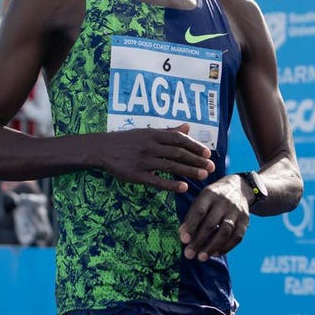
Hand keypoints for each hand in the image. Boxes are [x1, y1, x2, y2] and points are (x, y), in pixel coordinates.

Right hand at [98, 123, 214, 192]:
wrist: (102, 149)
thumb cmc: (127, 140)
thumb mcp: (147, 132)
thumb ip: (168, 131)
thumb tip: (188, 127)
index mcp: (153, 134)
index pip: (178, 139)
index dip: (194, 146)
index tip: (207, 154)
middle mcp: (150, 146)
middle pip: (177, 153)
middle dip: (196, 161)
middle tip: (211, 168)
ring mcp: (143, 161)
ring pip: (170, 166)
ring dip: (189, 171)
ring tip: (203, 176)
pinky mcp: (136, 175)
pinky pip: (156, 180)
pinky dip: (170, 184)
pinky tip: (183, 188)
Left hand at [178, 174, 249, 261]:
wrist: (238, 188)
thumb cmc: (213, 198)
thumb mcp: (201, 200)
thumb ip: (191, 216)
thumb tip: (182, 235)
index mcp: (210, 194)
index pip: (199, 211)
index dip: (191, 226)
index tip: (184, 240)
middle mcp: (224, 201)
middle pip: (211, 223)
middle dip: (199, 241)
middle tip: (189, 254)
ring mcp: (236, 211)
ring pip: (225, 231)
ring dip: (212, 247)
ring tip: (201, 257)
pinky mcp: (245, 220)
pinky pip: (237, 237)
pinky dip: (225, 247)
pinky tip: (215, 254)